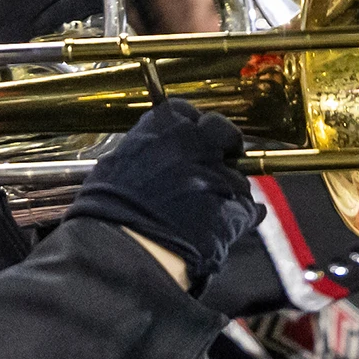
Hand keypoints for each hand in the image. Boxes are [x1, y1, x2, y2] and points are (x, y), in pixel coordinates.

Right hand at [67, 98, 258, 291]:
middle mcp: (194, 142)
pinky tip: (227, 226)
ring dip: (228, 189)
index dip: (193, 128)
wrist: (124, 246)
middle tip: (216, 163)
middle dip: (224, 145)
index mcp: (162, 126)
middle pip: (223, 132)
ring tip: (208, 210)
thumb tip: (150, 153)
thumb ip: (143, 150)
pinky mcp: (233, 208)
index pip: (186, 112)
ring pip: (238, 176)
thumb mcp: (116, 163)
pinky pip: (249, 208)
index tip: (191, 139)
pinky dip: (242, 216)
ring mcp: (217, 173)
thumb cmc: (109, 208)